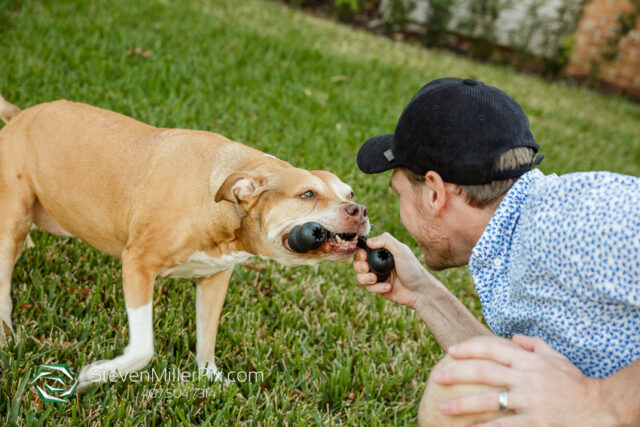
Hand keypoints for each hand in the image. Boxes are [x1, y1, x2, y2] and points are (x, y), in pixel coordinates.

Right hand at [352, 232, 426, 308]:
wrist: (419, 291)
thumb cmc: (413, 269)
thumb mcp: (402, 251)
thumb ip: (387, 241)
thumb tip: (369, 241)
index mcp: (382, 252)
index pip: (364, 249)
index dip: (360, 253)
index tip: (364, 256)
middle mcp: (378, 263)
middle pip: (357, 263)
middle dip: (359, 266)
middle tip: (366, 268)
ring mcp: (377, 276)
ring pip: (360, 276)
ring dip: (365, 278)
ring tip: (375, 279)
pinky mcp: (378, 288)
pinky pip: (369, 288)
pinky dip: (377, 288)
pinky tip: (389, 287)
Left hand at [434, 335, 616, 426]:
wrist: (600, 407)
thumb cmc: (576, 383)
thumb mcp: (557, 358)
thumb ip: (534, 345)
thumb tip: (513, 337)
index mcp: (529, 360)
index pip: (492, 348)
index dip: (469, 348)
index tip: (451, 351)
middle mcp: (526, 378)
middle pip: (484, 372)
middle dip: (457, 373)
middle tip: (437, 377)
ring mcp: (530, 401)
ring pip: (489, 400)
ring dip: (463, 404)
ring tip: (444, 407)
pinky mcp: (535, 422)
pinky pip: (505, 425)